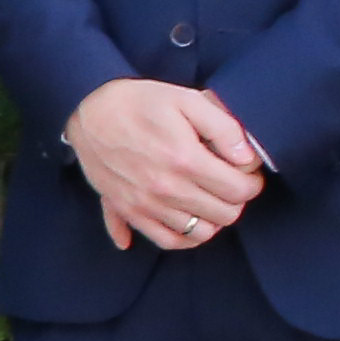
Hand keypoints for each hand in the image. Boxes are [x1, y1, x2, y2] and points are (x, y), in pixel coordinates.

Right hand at [69, 77, 264, 252]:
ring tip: (209, 197)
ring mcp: (145, 204)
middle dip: (236, 200)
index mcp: (185, 160)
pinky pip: (165, 240)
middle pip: (225, 215)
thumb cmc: (139, 102)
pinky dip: (183, 239)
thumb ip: (224, 128)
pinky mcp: (128, 211)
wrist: (87, 110)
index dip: (252, 182)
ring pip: (199, 234)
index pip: (240, 190)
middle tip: (229, 182)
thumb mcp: (187, 99)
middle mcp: (166, 189)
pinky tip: (187, 222)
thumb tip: (247, 159)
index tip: (246, 171)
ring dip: (212, 218)